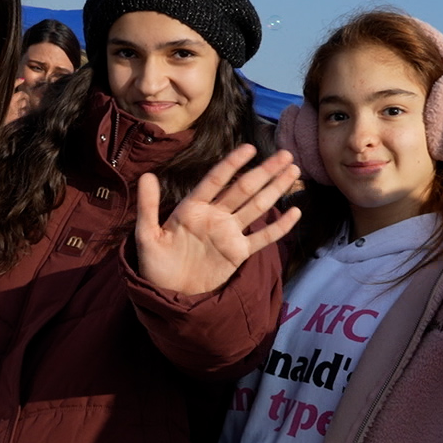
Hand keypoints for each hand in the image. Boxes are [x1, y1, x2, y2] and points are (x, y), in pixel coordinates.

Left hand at [136, 146, 301, 295]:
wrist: (169, 295)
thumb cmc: (155, 265)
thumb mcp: (147, 236)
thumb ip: (149, 206)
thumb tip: (147, 175)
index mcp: (193, 208)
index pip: (217, 179)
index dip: (233, 163)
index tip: (250, 147)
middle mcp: (215, 216)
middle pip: (244, 188)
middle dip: (265, 171)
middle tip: (286, 154)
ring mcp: (229, 234)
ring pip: (257, 206)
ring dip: (275, 188)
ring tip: (293, 170)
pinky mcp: (238, 253)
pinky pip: (263, 237)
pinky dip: (279, 226)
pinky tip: (295, 212)